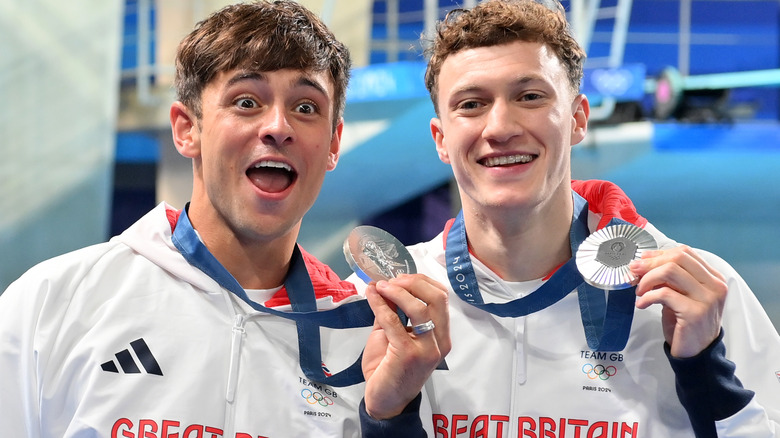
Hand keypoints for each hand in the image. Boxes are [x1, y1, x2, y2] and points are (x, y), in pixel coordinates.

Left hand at [362, 274, 450, 419]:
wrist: (384, 402)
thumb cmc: (390, 368)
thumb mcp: (393, 334)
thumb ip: (393, 311)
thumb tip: (385, 284)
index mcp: (441, 336)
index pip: (442, 298)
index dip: (421, 281)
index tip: (400, 278)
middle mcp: (440, 342)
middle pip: (437, 298)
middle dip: (413, 282)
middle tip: (391, 280)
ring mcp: (426, 349)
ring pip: (420, 308)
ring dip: (397, 291)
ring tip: (380, 286)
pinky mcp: (407, 354)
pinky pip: (394, 321)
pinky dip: (380, 304)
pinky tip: (371, 297)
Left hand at [630, 245, 727, 357]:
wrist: (697, 353)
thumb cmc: (686, 323)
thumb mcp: (680, 295)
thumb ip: (670, 278)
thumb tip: (643, 262)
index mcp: (713, 277)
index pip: (684, 253)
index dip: (659, 254)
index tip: (642, 261)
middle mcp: (715, 285)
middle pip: (677, 258)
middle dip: (650, 263)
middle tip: (634, 273)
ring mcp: (707, 298)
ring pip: (670, 271)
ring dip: (647, 279)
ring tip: (639, 292)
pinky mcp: (695, 312)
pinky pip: (664, 293)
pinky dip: (647, 297)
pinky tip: (641, 304)